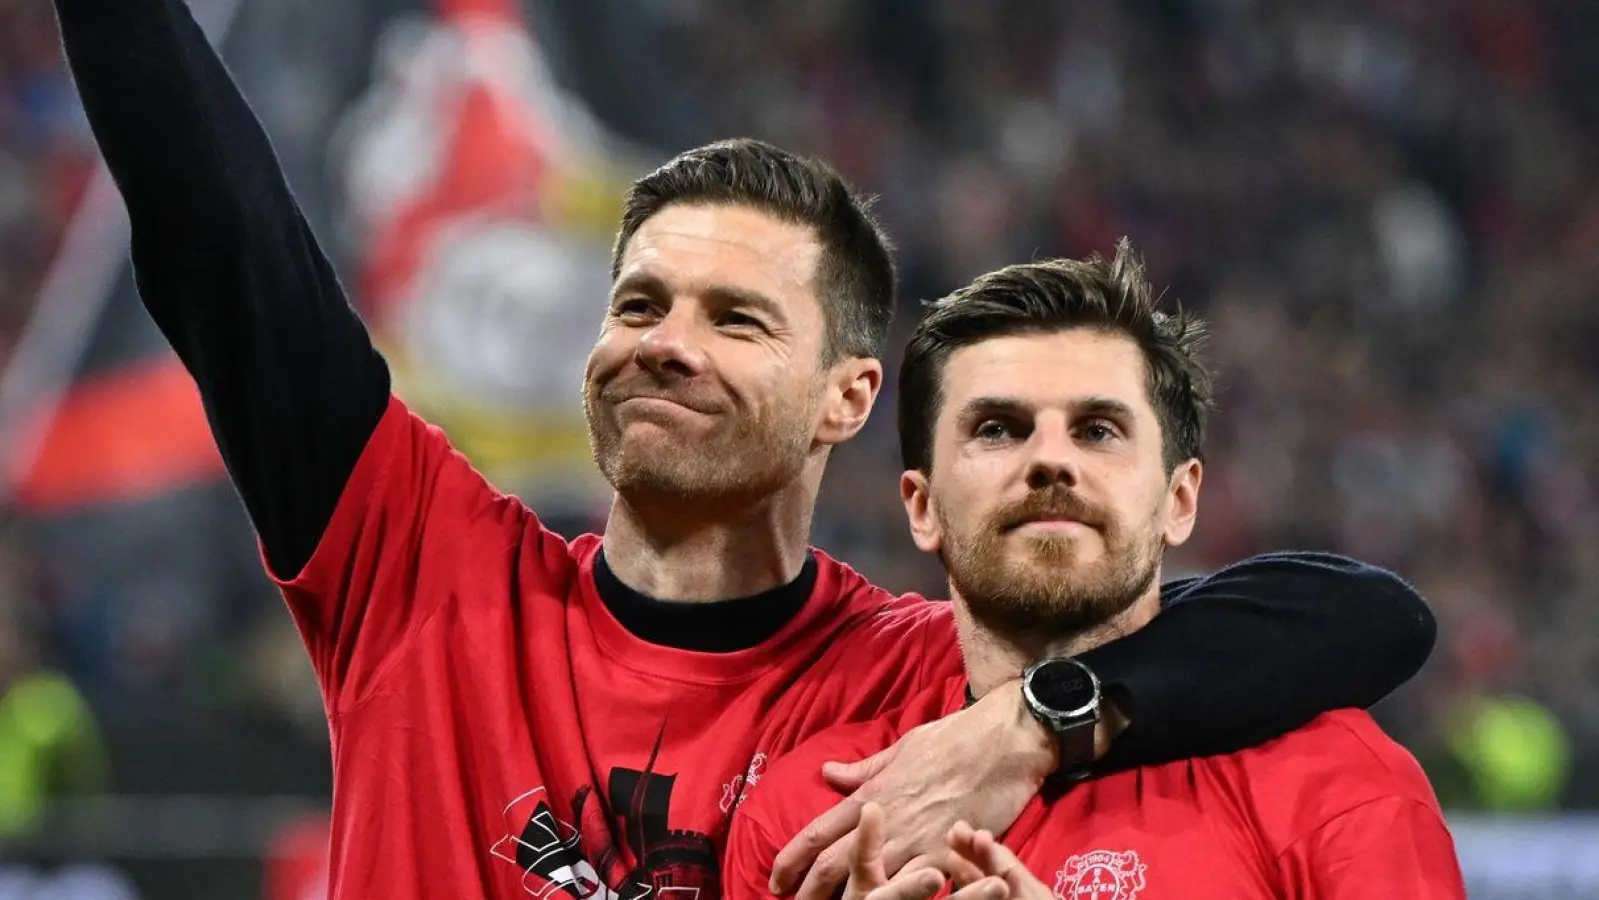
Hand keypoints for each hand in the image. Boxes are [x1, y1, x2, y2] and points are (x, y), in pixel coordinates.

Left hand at [770, 681, 1052, 899]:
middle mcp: (887, 823)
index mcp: (872, 795)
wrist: (1004, 741)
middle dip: (808, 893)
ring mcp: (918, 842)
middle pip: (834, 867)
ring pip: (871, 884)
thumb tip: (828, 773)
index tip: (776, 879)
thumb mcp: (902, 748)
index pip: (818, 833)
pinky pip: (920, 889)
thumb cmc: (954, 738)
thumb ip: (864, 770)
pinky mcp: (949, 856)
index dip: (792, 860)